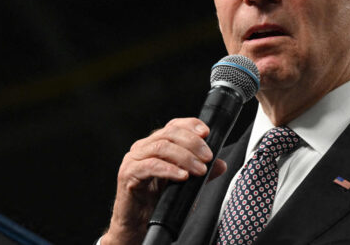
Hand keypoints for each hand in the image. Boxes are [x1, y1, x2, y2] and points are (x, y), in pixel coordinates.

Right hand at [101, 118, 226, 244]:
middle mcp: (143, 147)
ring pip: (161, 147)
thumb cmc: (158, 201)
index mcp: (156, 143)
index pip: (174, 125)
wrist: (138, 224)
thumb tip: (221, 165)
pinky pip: (150, 166)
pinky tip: (183, 176)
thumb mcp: (184, 183)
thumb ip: (200, 171)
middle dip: (193, 143)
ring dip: (185, 157)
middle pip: (169, 133)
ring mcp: (133, 159)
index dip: (191, 125)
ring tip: (200, 170)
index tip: (207, 133)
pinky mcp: (128, 174)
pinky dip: (169, 169)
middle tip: (208, 157)